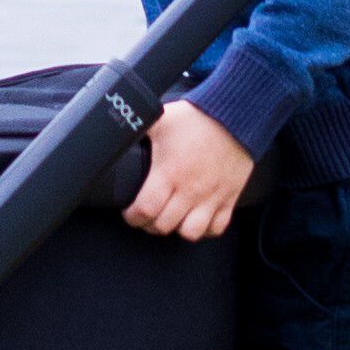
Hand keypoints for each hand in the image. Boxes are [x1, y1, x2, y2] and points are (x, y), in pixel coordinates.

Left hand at [126, 99, 253, 240]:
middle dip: (149, 224)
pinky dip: (205, 229)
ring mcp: (211, 197)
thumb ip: (137, 129)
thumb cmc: (197, 118)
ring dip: (177, 229)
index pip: (144, 210)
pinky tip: (196, 218)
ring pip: (190, 233)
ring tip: (171, 219)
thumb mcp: (159, 119)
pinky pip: (216, 228)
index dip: (132, 217)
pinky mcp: (229, 198)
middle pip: (163, 226)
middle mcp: (189, 190)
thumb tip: (113, 132)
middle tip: (147, 215)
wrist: (236, 116)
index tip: (130, 212)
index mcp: (169, 173)